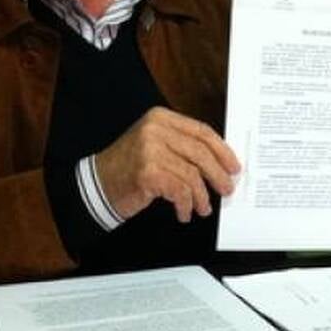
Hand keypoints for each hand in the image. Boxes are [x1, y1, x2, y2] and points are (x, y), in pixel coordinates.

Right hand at [94, 107, 240, 222]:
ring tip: (202, 208)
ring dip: (201, 196)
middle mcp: (155, 129)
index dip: (222, 150)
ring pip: (192, 174)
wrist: (96, 185)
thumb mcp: (156, 146)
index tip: (233, 166)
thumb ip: (183, 147)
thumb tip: (220, 162)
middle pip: (201, 152)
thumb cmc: (129, 168)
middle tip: (226, 189)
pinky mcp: (148, 172)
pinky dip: (186, 204)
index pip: (202, 131)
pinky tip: (184, 212)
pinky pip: (180, 190)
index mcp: (161, 118)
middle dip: (218, 174)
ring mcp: (150, 150)